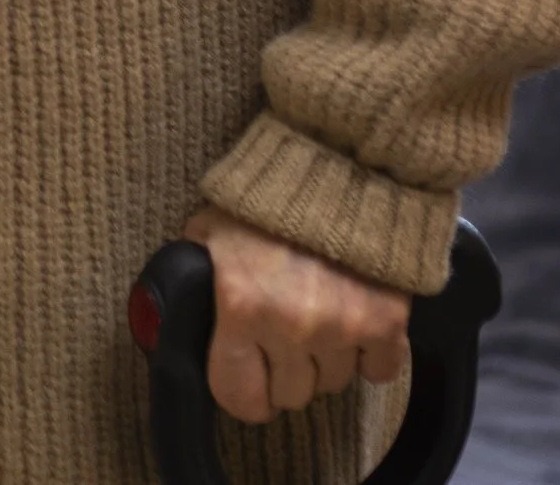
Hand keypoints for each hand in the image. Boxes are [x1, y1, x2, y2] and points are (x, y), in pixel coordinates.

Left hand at [182, 207, 410, 424]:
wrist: (334, 165)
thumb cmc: (263, 201)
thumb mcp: (207, 236)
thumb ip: (195, 284)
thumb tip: (172, 322)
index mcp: (241, 307)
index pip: (239, 395)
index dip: (242, 393)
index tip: (246, 383)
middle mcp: (292, 326)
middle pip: (290, 394)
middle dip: (281, 371)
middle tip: (280, 336)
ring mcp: (343, 327)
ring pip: (332, 384)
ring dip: (323, 361)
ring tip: (316, 319)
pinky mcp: (388, 322)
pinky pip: (380, 372)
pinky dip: (370, 357)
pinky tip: (354, 328)